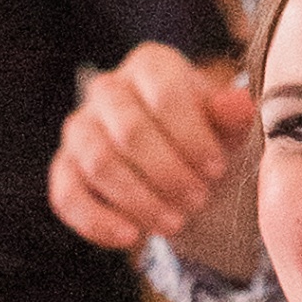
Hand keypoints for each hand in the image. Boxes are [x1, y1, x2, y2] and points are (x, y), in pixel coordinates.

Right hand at [49, 44, 256, 257]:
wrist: (180, 167)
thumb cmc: (206, 139)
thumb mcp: (228, 128)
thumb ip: (233, 117)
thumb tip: (238, 106)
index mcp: (151, 65)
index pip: (164, 95)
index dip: (192, 137)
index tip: (217, 170)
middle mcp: (107, 89)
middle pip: (129, 131)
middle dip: (168, 173)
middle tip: (199, 200)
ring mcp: (80, 128)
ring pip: (100, 164)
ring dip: (140, 200)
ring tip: (176, 223)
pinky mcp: (64, 168)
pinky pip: (68, 195)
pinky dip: (98, 221)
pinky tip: (131, 237)